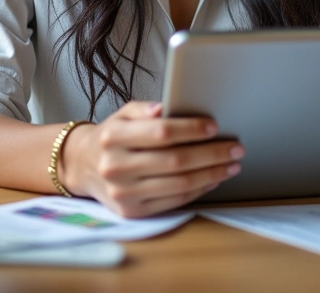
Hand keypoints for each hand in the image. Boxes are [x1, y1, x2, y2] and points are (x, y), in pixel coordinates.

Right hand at [62, 101, 243, 216]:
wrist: (84, 165)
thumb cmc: (112, 135)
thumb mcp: (123, 114)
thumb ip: (145, 108)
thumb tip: (166, 107)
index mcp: (113, 137)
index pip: (161, 132)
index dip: (191, 129)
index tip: (214, 126)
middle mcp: (116, 166)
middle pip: (175, 161)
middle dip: (211, 154)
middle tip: (235, 147)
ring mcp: (124, 193)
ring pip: (178, 184)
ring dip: (211, 174)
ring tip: (231, 164)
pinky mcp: (132, 212)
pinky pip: (174, 201)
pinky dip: (198, 190)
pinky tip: (213, 179)